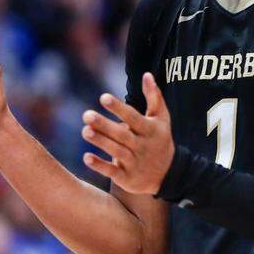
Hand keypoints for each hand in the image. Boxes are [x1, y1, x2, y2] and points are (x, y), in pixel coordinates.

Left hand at [81, 72, 173, 194]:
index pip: (133, 118)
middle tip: (86, 115)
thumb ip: (155, 97)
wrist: (169, 175)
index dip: (119, 108)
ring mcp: (135, 163)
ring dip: (100, 142)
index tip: (103, 98)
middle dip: (104, 125)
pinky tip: (86, 157)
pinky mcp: (128, 178)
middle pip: (122, 134)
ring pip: (116, 151)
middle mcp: (143, 146)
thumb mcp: (162, 119)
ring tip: (85, 130)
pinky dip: (100, 166)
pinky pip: (113, 172)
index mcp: (150, 130)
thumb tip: (147, 74)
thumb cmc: (160, 140)